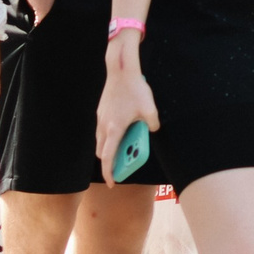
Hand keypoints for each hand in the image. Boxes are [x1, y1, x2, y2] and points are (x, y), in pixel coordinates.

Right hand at [96, 44, 160, 184]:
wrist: (120, 70)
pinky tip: (122, 131)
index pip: (108, 158)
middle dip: (110, 162)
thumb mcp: (150, 110)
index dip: (109, 173)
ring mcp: (100, 118)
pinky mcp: (101, 111)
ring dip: (108, 148)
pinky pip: (102, 130)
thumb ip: (152, 124)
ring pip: (100, 140)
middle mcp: (103, 126)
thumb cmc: (135, 89)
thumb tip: (152, 130)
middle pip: (102, 151)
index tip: (113, 183)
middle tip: (122, 166)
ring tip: (124, 149)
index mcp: (114, 129)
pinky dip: (109, 136)